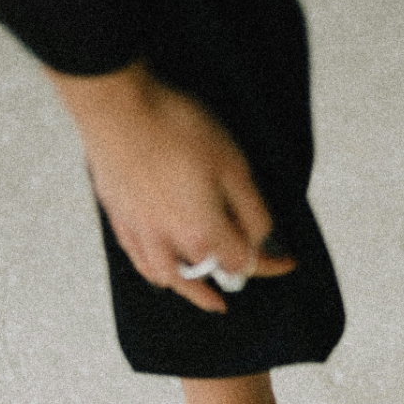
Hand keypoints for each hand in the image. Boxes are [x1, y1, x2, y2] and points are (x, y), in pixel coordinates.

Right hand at [45, 63, 294, 312]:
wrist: (116, 106)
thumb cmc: (173, 127)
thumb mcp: (232, 164)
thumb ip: (251, 210)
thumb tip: (262, 238)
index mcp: (202, 233)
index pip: (244, 262)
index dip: (271, 264)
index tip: (287, 261)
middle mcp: (170, 243)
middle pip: (208, 274)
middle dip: (232, 275)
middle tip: (247, 272)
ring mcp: (141, 234)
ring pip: (169, 278)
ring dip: (191, 290)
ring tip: (207, 297)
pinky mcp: (120, 219)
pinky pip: (140, 261)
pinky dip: (156, 273)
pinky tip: (162, 272)